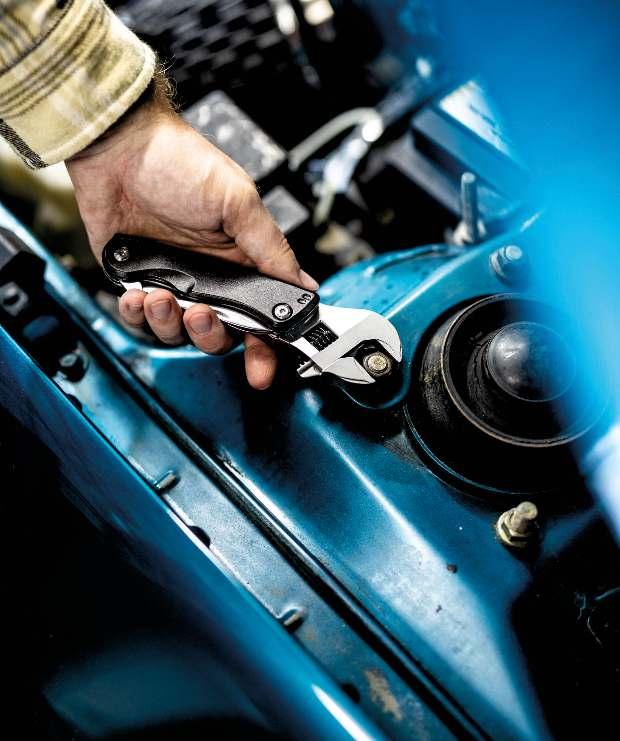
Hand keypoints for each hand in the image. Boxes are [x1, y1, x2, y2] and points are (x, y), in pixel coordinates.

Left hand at [65, 79, 317, 389]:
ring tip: (161, 294)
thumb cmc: (180, 162)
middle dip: (212, 335)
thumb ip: (271, 248)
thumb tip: (304, 285)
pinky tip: (139, 294)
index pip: (263, 316)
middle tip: (203, 315)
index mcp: (243, 261)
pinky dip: (139, 314)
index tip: (263, 368)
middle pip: (222, 333)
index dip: (265, 347)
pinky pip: (142, 318)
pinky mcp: (139, 281)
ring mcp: (175, 281)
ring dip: (171, 322)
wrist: (118, 147)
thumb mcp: (239, 202)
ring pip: (180, 331)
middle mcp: (212, 276)